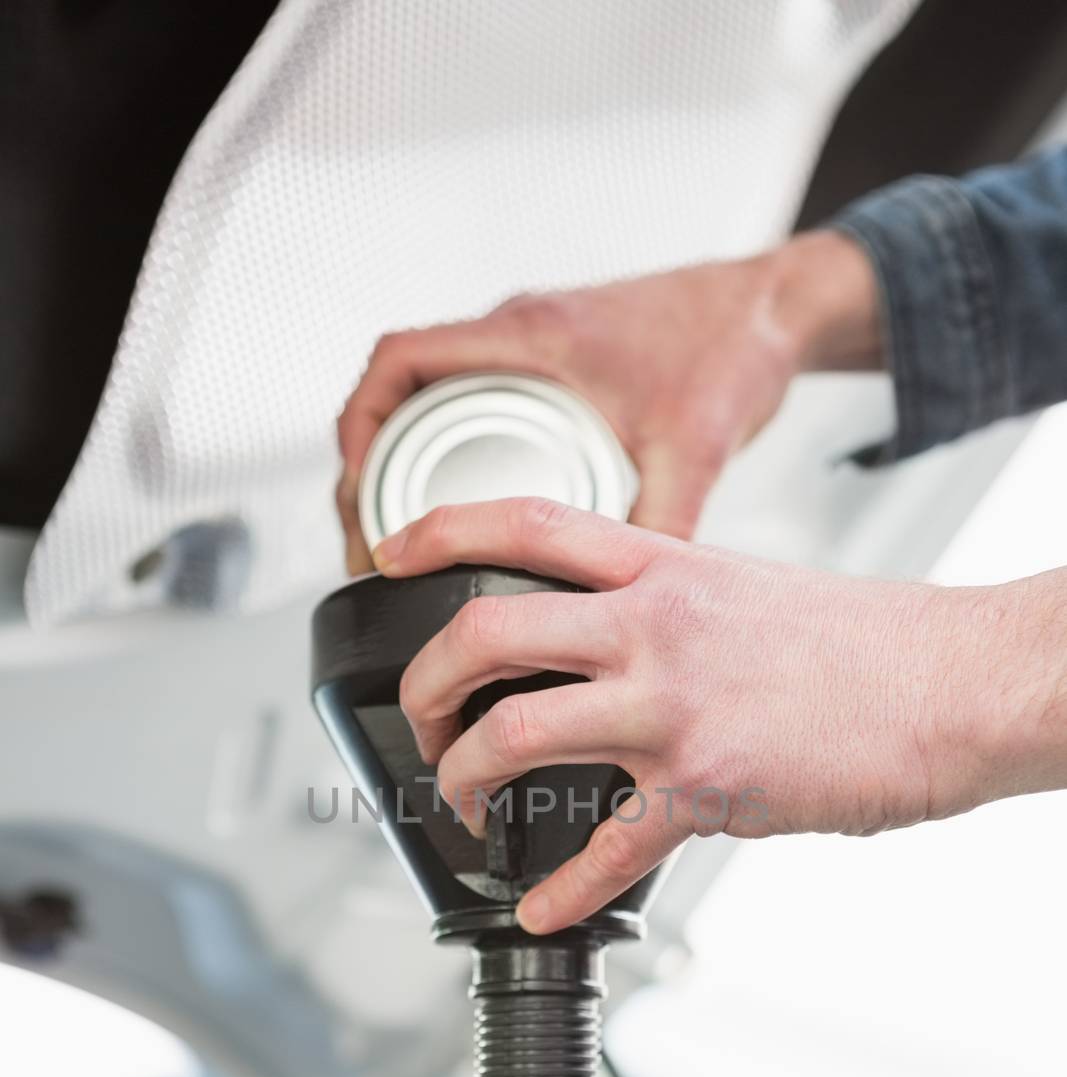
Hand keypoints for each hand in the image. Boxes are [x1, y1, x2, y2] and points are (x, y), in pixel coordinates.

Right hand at [337, 231, 881, 569]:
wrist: (775, 311)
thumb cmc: (733, 346)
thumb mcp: (691, 448)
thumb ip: (661, 524)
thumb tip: (630, 607)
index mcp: (532, 336)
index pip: (400, 362)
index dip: (358, 428)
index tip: (354, 492)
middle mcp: (521, 335)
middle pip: (399, 395)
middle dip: (370, 468)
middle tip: (373, 544)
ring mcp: (533, 349)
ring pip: (432, 403)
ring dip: (407, 463)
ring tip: (403, 537)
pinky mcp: (554, 368)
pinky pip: (474, 406)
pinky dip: (452, 456)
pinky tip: (467, 511)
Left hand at [373, 498, 1060, 934]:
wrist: (955, 685)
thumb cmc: (866, 645)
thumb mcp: (748, 592)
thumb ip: (669, 610)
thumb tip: (613, 648)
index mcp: (665, 567)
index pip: (526, 522)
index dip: (439, 531)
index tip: (388, 553)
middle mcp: (656, 625)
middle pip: (486, 632)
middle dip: (425, 686)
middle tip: (423, 722)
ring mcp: (675, 703)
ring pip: (517, 732)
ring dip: (465, 780)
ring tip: (464, 807)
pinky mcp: (709, 784)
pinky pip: (607, 849)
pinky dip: (560, 892)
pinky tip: (542, 910)